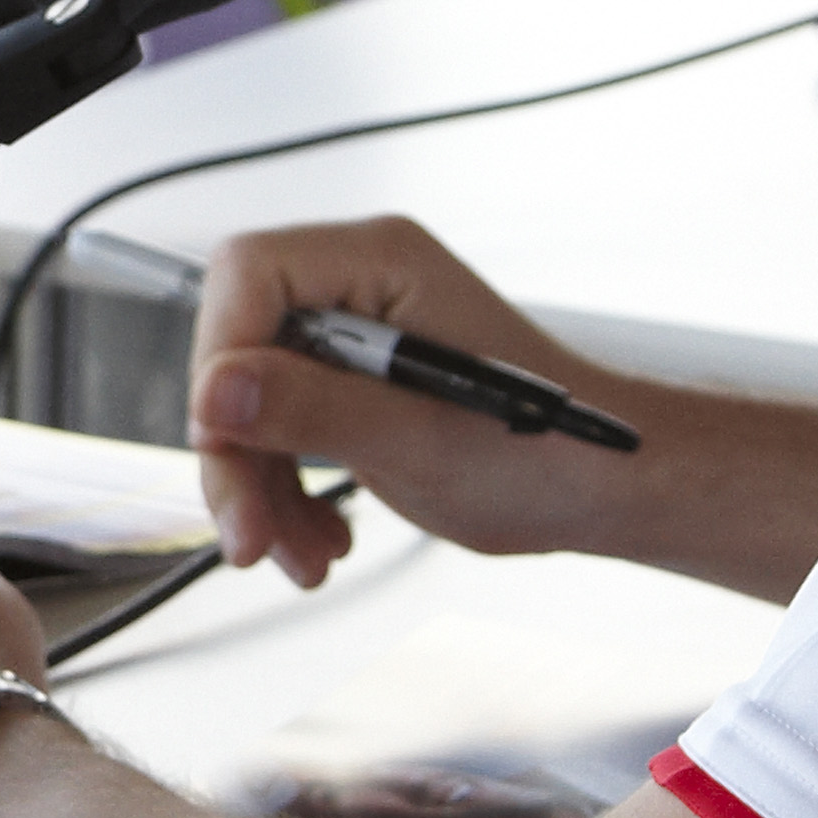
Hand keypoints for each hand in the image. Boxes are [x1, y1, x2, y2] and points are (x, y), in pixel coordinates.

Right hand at [189, 218, 651, 587]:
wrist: (600, 492)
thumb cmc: (544, 455)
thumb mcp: (415, 440)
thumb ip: (310, 409)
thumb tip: (218, 393)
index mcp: (380, 261)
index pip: (247, 276)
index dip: (220, 358)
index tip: (222, 442)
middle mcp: (361, 284)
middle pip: (239, 347)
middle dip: (238, 452)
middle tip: (249, 536)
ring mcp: (356, 334)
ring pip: (251, 401)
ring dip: (262, 488)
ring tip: (298, 555)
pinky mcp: (355, 383)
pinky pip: (283, 428)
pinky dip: (289, 492)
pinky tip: (323, 540)